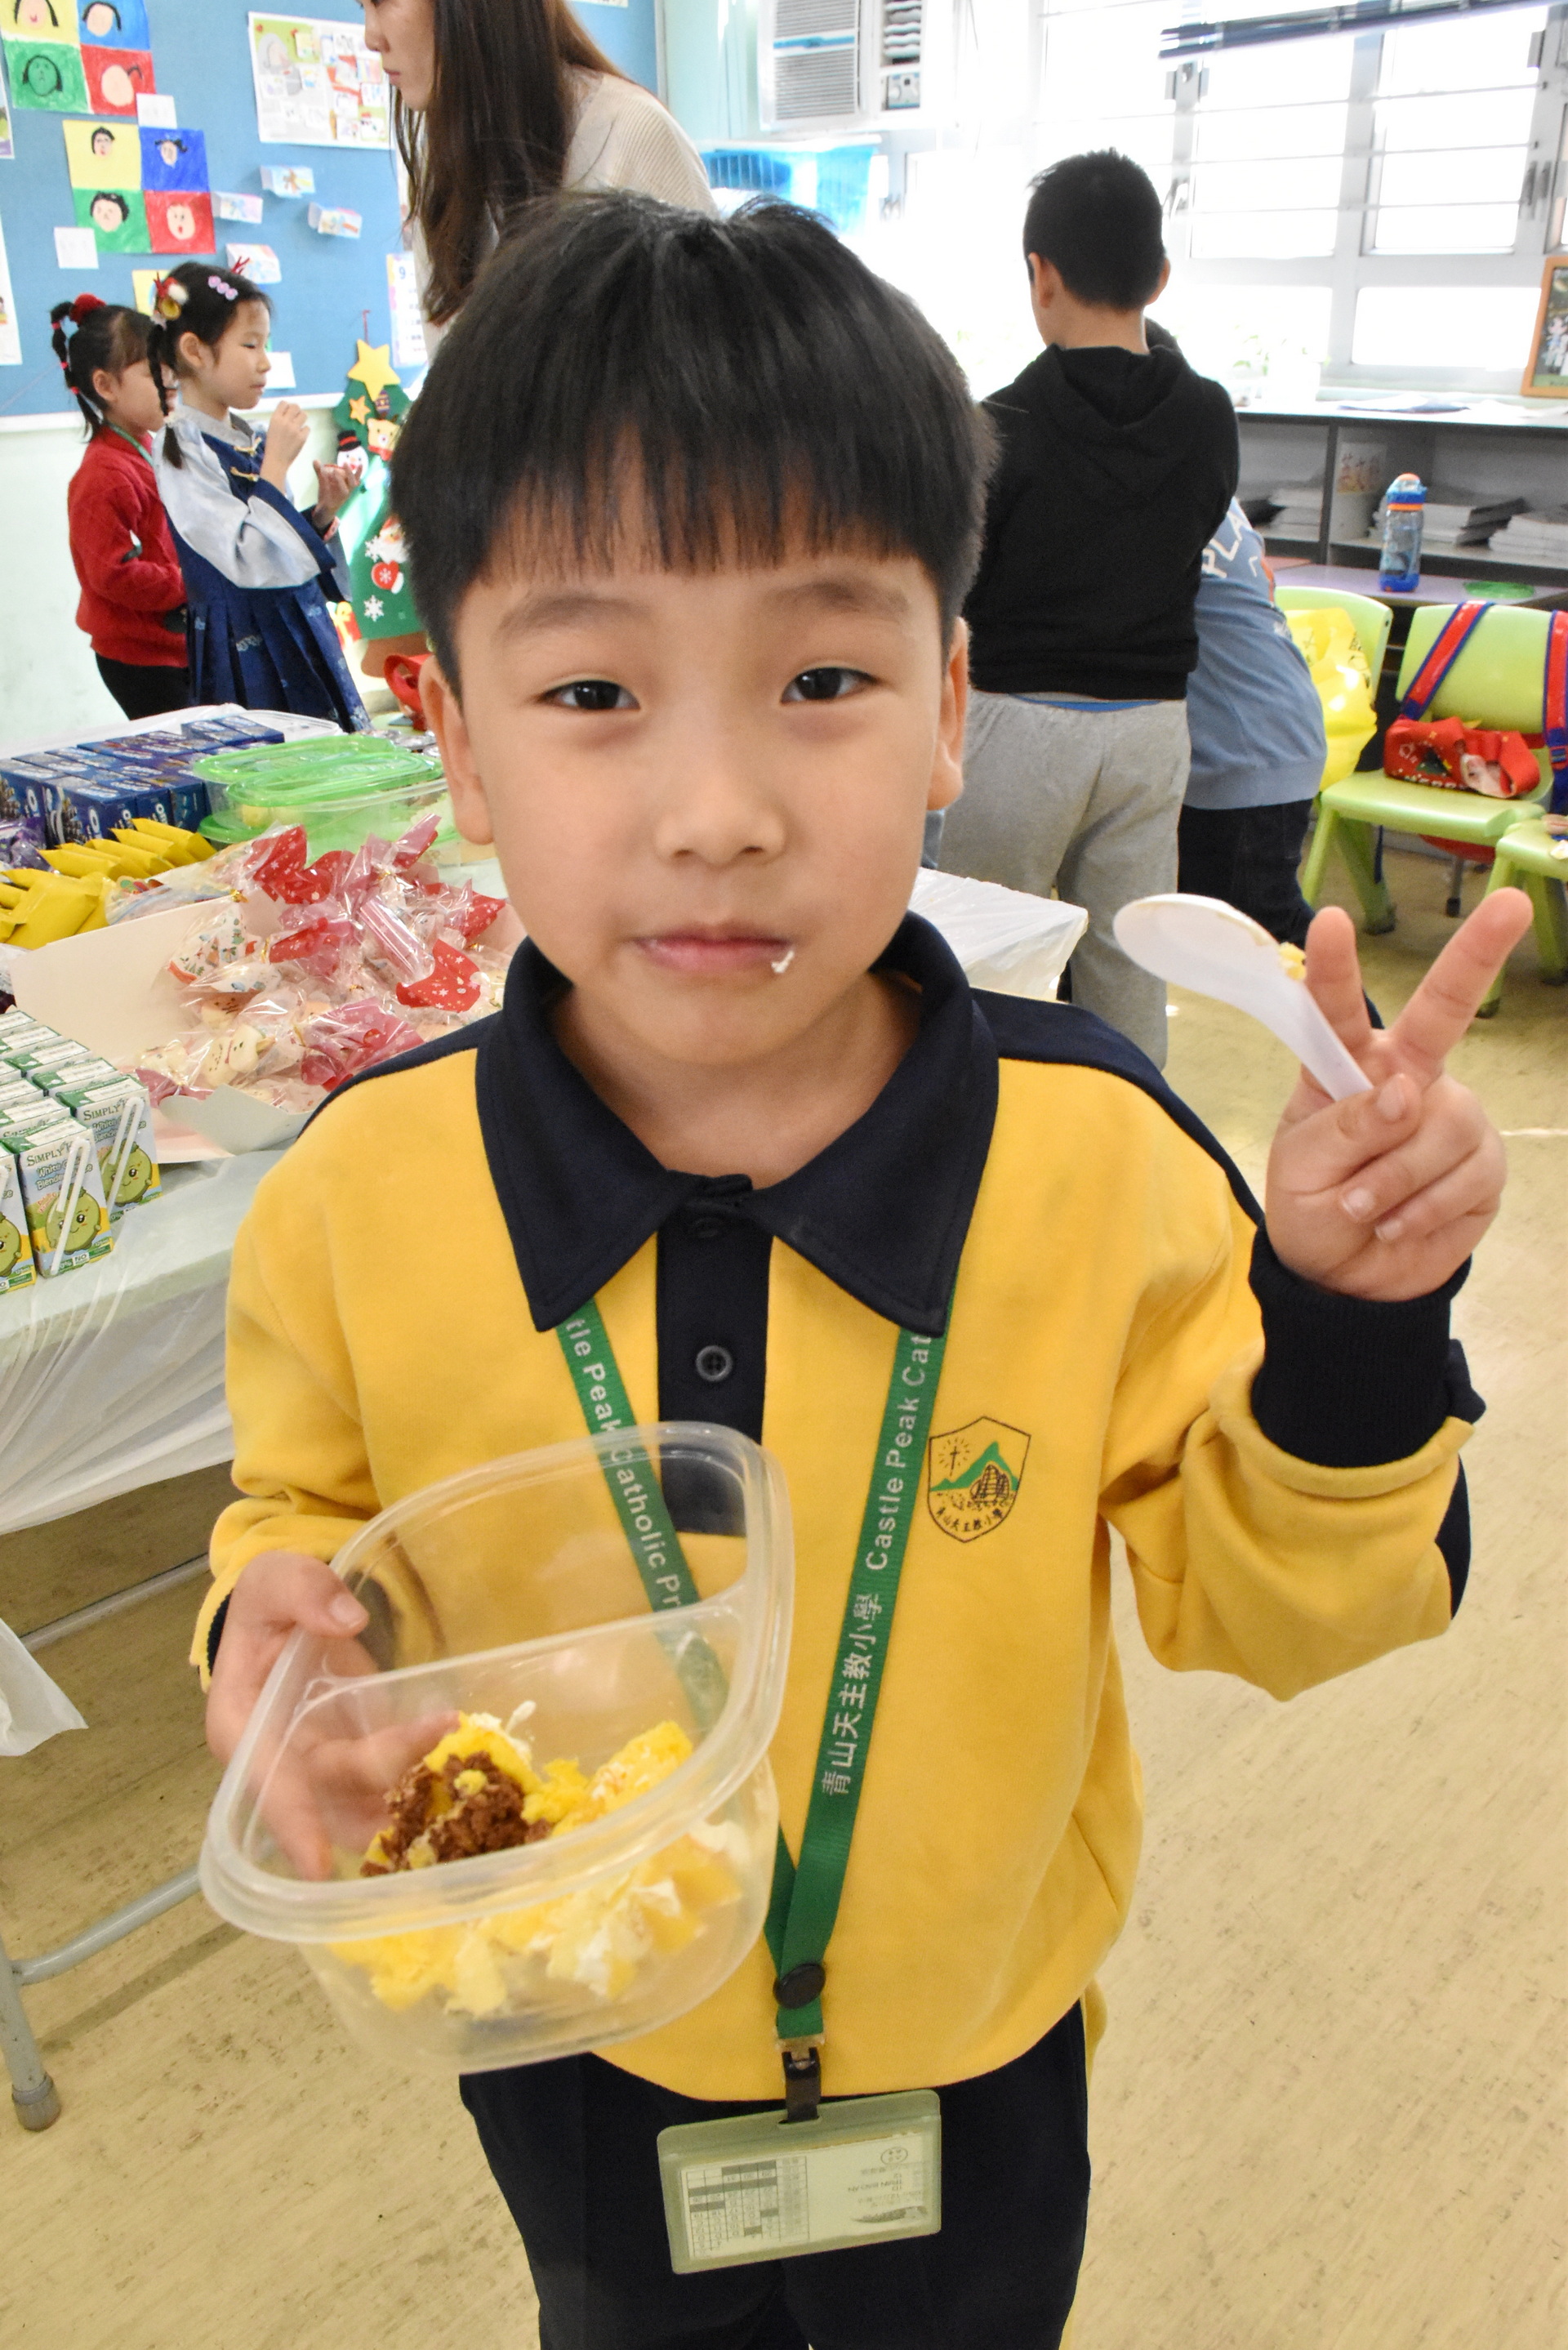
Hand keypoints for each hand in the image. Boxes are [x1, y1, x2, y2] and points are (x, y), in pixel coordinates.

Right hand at [205, 1549, 451, 1878]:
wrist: (288, 1615)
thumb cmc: (269, 1604)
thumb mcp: (272, 1579)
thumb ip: (302, 1591)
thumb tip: (346, 1619)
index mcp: (245, 1728)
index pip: (267, 1783)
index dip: (291, 1825)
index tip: (316, 1866)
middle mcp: (285, 1761)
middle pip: (334, 1794)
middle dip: (387, 1777)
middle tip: (442, 1754)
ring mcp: (327, 1765)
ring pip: (371, 1800)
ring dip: (417, 1792)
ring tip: (468, 1763)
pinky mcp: (363, 1760)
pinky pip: (396, 1781)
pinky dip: (429, 1778)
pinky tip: (471, 1766)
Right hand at [259, 400, 309, 486]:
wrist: (276, 460)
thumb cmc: (272, 445)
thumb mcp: (272, 427)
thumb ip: (280, 418)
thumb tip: (289, 411)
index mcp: (275, 418)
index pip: (284, 403)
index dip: (287, 407)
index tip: (287, 413)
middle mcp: (285, 421)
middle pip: (296, 406)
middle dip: (296, 411)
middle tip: (295, 418)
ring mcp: (294, 429)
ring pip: (304, 415)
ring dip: (302, 419)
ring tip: (298, 425)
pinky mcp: (302, 437)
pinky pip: (307, 428)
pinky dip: (304, 431)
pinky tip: (299, 436)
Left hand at [312, 457, 354, 517]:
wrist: (323, 508)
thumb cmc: (328, 493)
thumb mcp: (324, 480)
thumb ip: (320, 471)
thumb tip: (315, 460)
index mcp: (347, 487)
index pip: (356, 479)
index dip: (359, 472)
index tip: (361, 464)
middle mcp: (347, 492)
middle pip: (352, 483)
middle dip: (350, 473)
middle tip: (345, 463)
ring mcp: (340, 499)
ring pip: (344, 490)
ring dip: (340, 480)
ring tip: (333, 471)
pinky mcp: (333, 504)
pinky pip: (332, 495)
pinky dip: (327, 485)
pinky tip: (322, 476)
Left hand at [1265, 892, 1531, 1301]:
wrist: (1346, 1277)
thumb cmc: (1313, 1207)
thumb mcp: (1302, 1170)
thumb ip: (1345, 1128)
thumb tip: (1405, 1093)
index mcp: (1346, 1067)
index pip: (1337, 1012)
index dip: (1333, 968)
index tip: (1328, 920)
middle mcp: (1407, 1076)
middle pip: (1444, 1011)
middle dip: (1477, 955)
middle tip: (1513, 904)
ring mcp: (1450, 1113)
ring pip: (1441, 1125)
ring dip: (1392, 1179)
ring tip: (1362, 1208)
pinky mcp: (1482, 1161)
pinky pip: (1462, 1175)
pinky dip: (1419, 1210)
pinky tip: (1395, 1223)